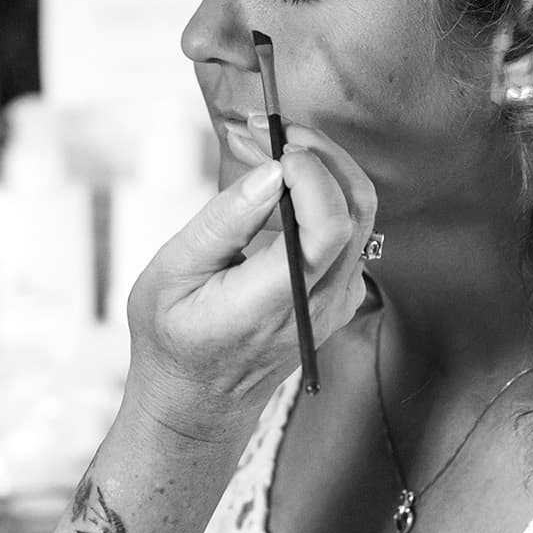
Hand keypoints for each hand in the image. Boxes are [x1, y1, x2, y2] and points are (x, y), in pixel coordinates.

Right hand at [122, 125, 374, 446]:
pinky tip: (277, 183)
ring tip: (266, 148)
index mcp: (275, 301)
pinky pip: (349, 232)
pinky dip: (322, 193)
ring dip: (321, 168)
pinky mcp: (337, 296)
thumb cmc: (172, 338)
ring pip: (361, 215)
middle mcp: (320, 303)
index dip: (311, 170)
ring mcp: (336, 302)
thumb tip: (270, 172)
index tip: (268, 142)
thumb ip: (225, 221)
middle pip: (358, 208)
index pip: (329, 225)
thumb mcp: (173, 273)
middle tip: (270, 129)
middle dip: (319, 152)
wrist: (196, 402)